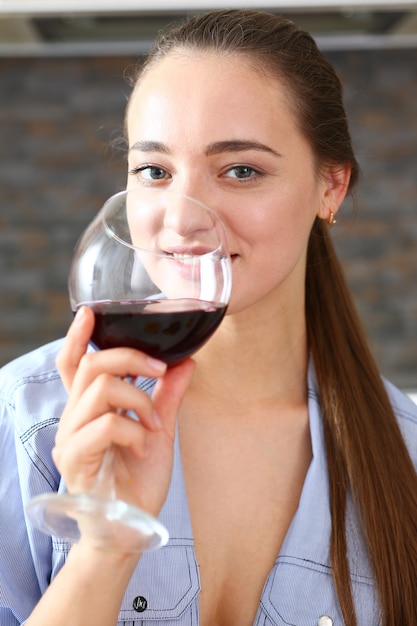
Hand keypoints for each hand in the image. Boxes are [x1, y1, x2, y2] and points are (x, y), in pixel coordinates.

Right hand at [54, 306, 194, 516]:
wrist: (131, 526)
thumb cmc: (138, 479)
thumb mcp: (159, 429)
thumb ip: (166, 395)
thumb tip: (184, 361)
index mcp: (89, 408)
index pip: (74, 364)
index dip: (80, 337)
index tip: (90, 312)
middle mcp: (73, 418)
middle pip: (91, 366)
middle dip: (131, 359)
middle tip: (160, 371)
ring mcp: (71, 438)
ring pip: (100, 389)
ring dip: (139, 400)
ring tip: (153, 426)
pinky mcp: (76, 459)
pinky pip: (106, 424)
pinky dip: (134, 430)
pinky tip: (143, 446)